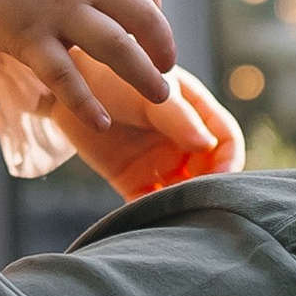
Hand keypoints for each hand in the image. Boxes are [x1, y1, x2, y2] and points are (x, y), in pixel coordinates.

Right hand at [0, 0, 179, 136]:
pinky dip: (87, 102)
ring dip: (144, 76)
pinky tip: (102, 122)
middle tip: (167, 70)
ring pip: (117, 47)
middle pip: (143, 16)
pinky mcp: (28, 35)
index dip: (155, 8)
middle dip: (163, 46)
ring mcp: (58, 9)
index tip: (152, 30)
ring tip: (161, 98)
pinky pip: (66, 76)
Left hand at [49, 63, 244, 199]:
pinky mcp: (133, 180)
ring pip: (184, 191)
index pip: (226, 139)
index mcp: (195, 112)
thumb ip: (180, 118)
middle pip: (209, 171)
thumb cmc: (112, 77)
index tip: (223, 178)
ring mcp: (159, 162)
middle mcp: (182, 140)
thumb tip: (209, 145)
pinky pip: (151, 202)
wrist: (66, 88)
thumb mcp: (150, 94)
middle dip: (209, 188)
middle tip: (202, 202)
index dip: (229, 160)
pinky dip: (155, 212)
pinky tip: (153, 217)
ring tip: (180, 213)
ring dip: (186, 204)